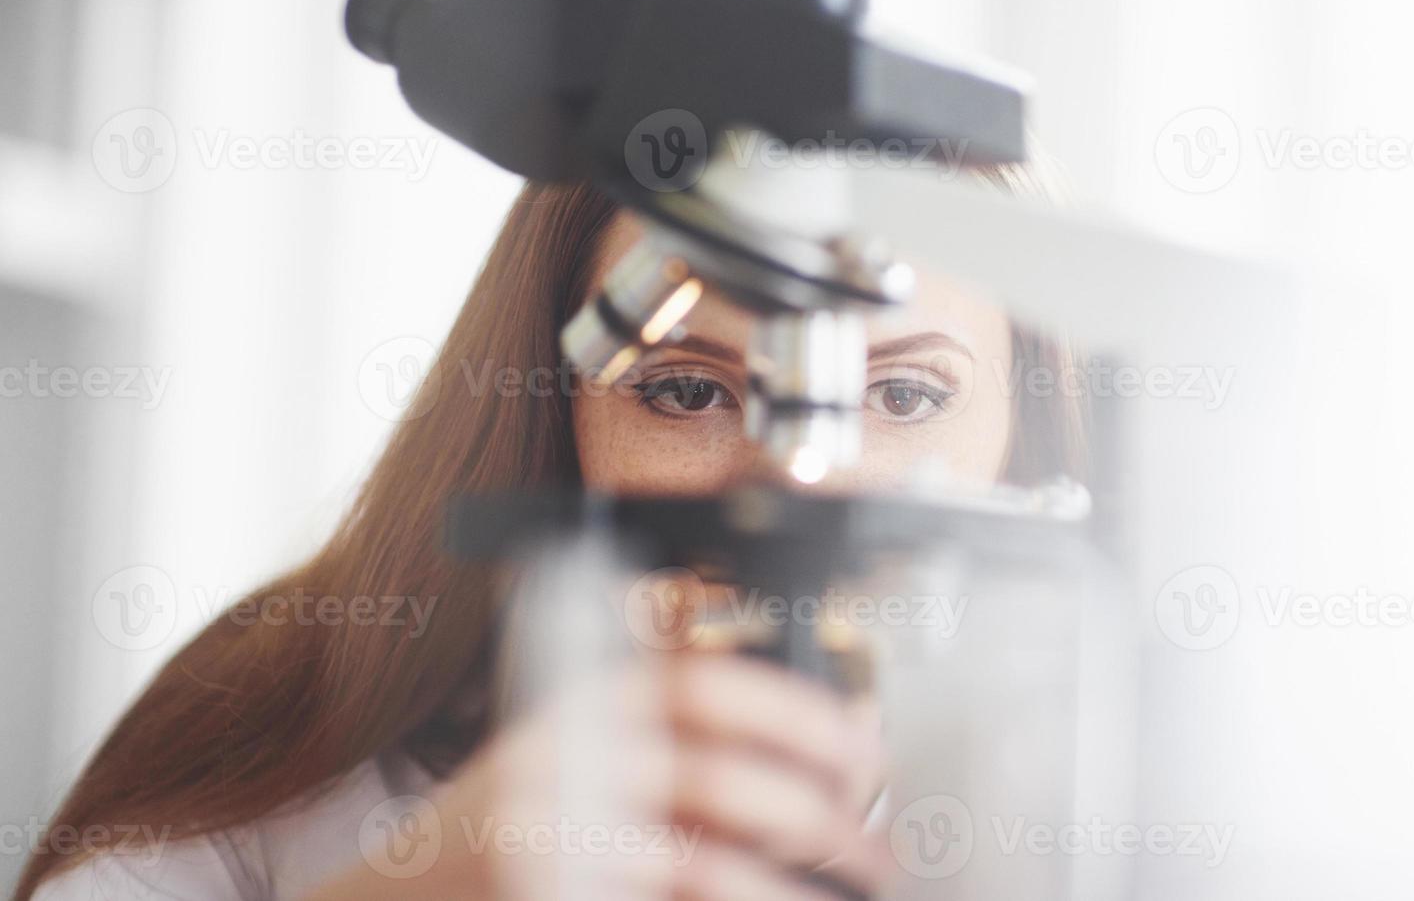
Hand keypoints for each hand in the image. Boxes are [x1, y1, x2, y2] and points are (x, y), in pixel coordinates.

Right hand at [319, 653, 887, 900]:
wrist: (390, 897)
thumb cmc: (501, 832)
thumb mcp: (578, 755)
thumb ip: (674, 740)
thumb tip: (826, 742)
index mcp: (578, 705)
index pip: (704, 685)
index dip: (799, 714)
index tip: (861, 749)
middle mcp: (562, 762)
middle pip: (722, 776)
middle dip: (821, 816)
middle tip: (871, 847)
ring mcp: (551, 839)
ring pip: (709, 861)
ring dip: (793, 888)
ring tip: (845, 891)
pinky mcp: (551, 894)